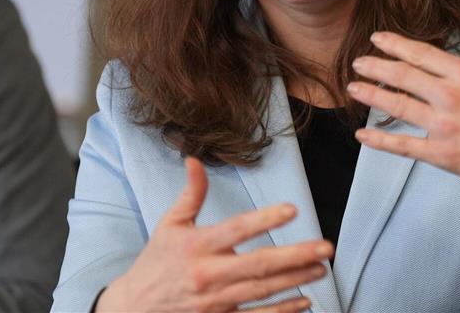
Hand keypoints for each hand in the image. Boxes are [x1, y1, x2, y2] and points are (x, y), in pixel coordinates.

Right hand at [98, 157, 332, 312]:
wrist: (133, 308)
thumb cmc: (156, 262)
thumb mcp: (169, 224)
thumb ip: (191, 194)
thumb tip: (194, 160)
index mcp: (197, 246)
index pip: (237, 229)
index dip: (265, 220)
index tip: (292, 210)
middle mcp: (209, 274)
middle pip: (259, 264)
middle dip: (296, 256)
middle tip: (325, 248)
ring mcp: (216, 302)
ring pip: (263, 291)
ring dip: (296, 280)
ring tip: (321, 269)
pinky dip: (282, 311)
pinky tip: (305, 302)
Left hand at [347, 0, 459, 235]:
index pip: (421, 53)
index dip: (395, 44)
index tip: (376, 39)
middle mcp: (449, 97)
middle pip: (402, 76)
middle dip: (376, 67)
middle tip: (356, 62)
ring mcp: (443, 127)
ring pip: (397, 107)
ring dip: (372, 96)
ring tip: (353, 88)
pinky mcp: (442, 154)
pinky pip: (403, 146)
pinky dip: (380, 141)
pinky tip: (362, 136)